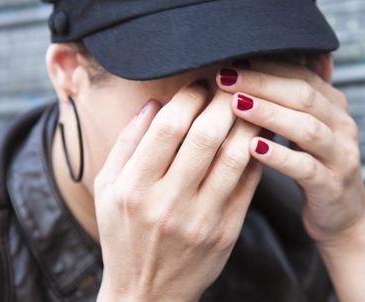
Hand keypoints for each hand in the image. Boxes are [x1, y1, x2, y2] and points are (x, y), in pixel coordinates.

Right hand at [94, 80, 263, 300]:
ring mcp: (201, 219)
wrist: (148, 292)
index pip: (167, 127)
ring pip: (235, 156)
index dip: (188, 96)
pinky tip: (258, 136)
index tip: (199, 83)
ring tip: (249, 104)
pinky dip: (257, 153)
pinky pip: (249, 183)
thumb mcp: (107, 189)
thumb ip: (127, 144)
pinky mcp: (227, 232)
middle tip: (230, 85)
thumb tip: (154, 104)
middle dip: (222, 101)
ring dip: (246, 122)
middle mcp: (168, 204)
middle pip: (205, 136)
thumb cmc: (124, 235)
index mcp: (133, 188)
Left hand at [215, 55, 364, 246]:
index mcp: (334, 105)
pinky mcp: (332, 185)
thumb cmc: (314, 164)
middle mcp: (342, 125)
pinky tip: (253, 148)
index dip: (266, 67)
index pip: (300, 75)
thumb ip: (293, 98)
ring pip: (306, 128)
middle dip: (262, 83)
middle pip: (303, 95)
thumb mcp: (307, 128)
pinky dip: (279, 156)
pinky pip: (305, 167)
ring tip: (236, 105)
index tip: (230, 61)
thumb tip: (268, 59)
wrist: (342, 215)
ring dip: (269, 114)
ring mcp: (341, 156)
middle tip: (226, 77)